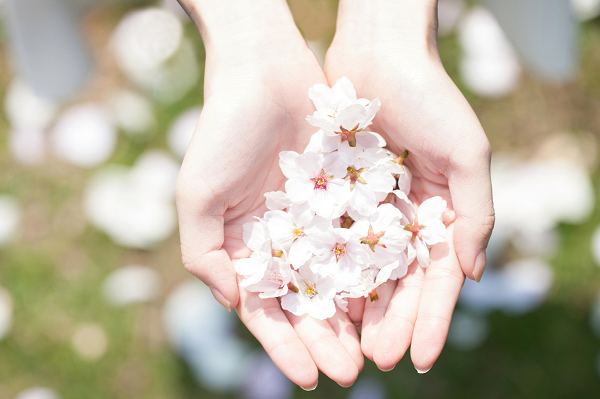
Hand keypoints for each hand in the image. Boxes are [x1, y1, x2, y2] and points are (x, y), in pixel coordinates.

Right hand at [175, 0, 361, 387]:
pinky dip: (373, 270)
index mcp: (244, 248)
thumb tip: (234, 302)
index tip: (309, 378)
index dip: (284, 346)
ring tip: (374, 349)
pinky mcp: (343, 197)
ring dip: (354, 316)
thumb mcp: (198, 196)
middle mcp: (281, 241)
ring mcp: (314, 221)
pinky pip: (361, 239)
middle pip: (306, 303)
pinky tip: (388, 297)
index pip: (265, 310)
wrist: (265, 75)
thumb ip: (205, 255)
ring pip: (338, 279)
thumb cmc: (223, 134)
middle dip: (326, 340)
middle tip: (351, 373)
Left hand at [324, 0, 494, 371]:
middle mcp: (406, 216)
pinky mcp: (338, 192)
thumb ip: (474, 216)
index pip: (437, 280)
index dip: (432, 320)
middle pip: (398, 283)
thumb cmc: (431, 98)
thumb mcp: (468, 155)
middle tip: (373, 360)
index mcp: (442, 213)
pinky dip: (328, 269)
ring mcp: (371, 207)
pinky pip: (332, 238)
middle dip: (389, 323)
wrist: (379, 52)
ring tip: (345, 343)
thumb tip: (469, 275)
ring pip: (363, 268)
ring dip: (356, 307)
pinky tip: (319, 299)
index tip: (421, 359)